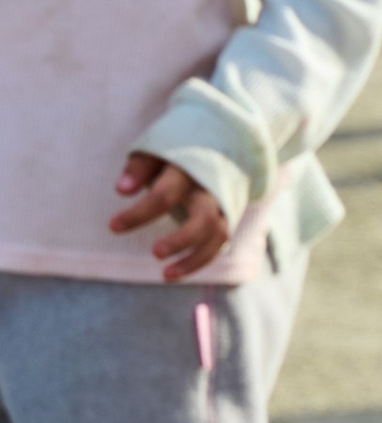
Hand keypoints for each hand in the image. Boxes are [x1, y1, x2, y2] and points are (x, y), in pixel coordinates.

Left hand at [110, 152, 232, 282]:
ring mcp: (223, 205)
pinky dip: (198, 262)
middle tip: (154, 253)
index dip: (139, 213)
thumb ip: (138, 169)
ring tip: (165, 275)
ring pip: (217, 236)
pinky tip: (172, 273)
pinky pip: (218, 246)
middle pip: (204, 218)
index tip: (113, 226)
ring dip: (194, 259)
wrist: (219, 147)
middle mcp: (212, 189)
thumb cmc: (176, 152)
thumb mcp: (155, 150)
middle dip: (181, 239)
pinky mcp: (227, 219)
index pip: (165, 195)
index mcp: (190, 169)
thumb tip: (122, 190)